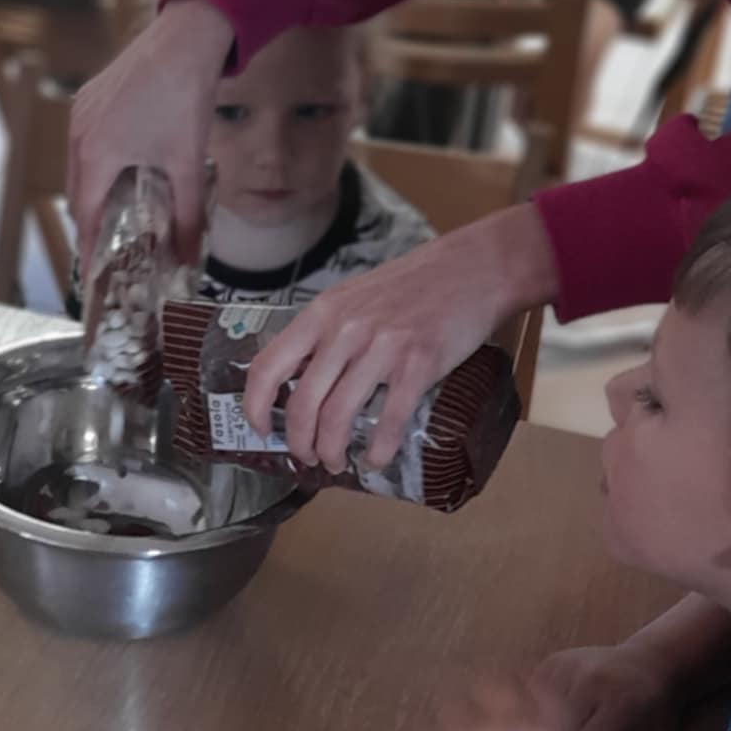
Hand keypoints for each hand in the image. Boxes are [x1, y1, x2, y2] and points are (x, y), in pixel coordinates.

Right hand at [70, 0, 233, 271]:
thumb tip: (191, 261)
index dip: (90, 246)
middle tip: (111, 246)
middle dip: (92, 222)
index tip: (93, 272)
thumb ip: (188, 217)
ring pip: (78, 168)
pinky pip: (84, 143)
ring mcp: (80, 113)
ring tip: (116, 211)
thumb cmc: (184, 100)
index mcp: (98, 155)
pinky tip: (120, 169)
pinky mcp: (88, 98)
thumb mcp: (188, 165)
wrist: (185, 40)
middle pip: (77, 193)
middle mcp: (79, 135)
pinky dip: (95, 164)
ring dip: (93, 192)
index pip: (86, 215)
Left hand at [243, 206, 556, 472]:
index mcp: (323, 313)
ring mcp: (381, 347)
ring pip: (338, 417)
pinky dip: (378, 449)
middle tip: (307, 457)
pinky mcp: (417, 364)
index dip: (256, 407)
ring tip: (336, 462)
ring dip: (332, 452)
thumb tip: (303, 377)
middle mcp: (345, 330)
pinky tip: (376, 459)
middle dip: (300, 443)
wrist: (474, 268)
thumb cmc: (414, 285)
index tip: (262, 429)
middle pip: (303, 404)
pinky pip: (389, 420)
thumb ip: (327, 332)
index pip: (268, 366)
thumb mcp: (355, 297)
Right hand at [535, 641, 683, 730]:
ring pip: (543, 717)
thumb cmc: (652, 712)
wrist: (650, 662)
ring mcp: (569, 668)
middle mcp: (592, 681)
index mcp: (620, 704)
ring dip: (557, 725)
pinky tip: (565, 704)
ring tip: (582, 716)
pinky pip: (534, 697)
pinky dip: (544, 707)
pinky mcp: (552, 662)